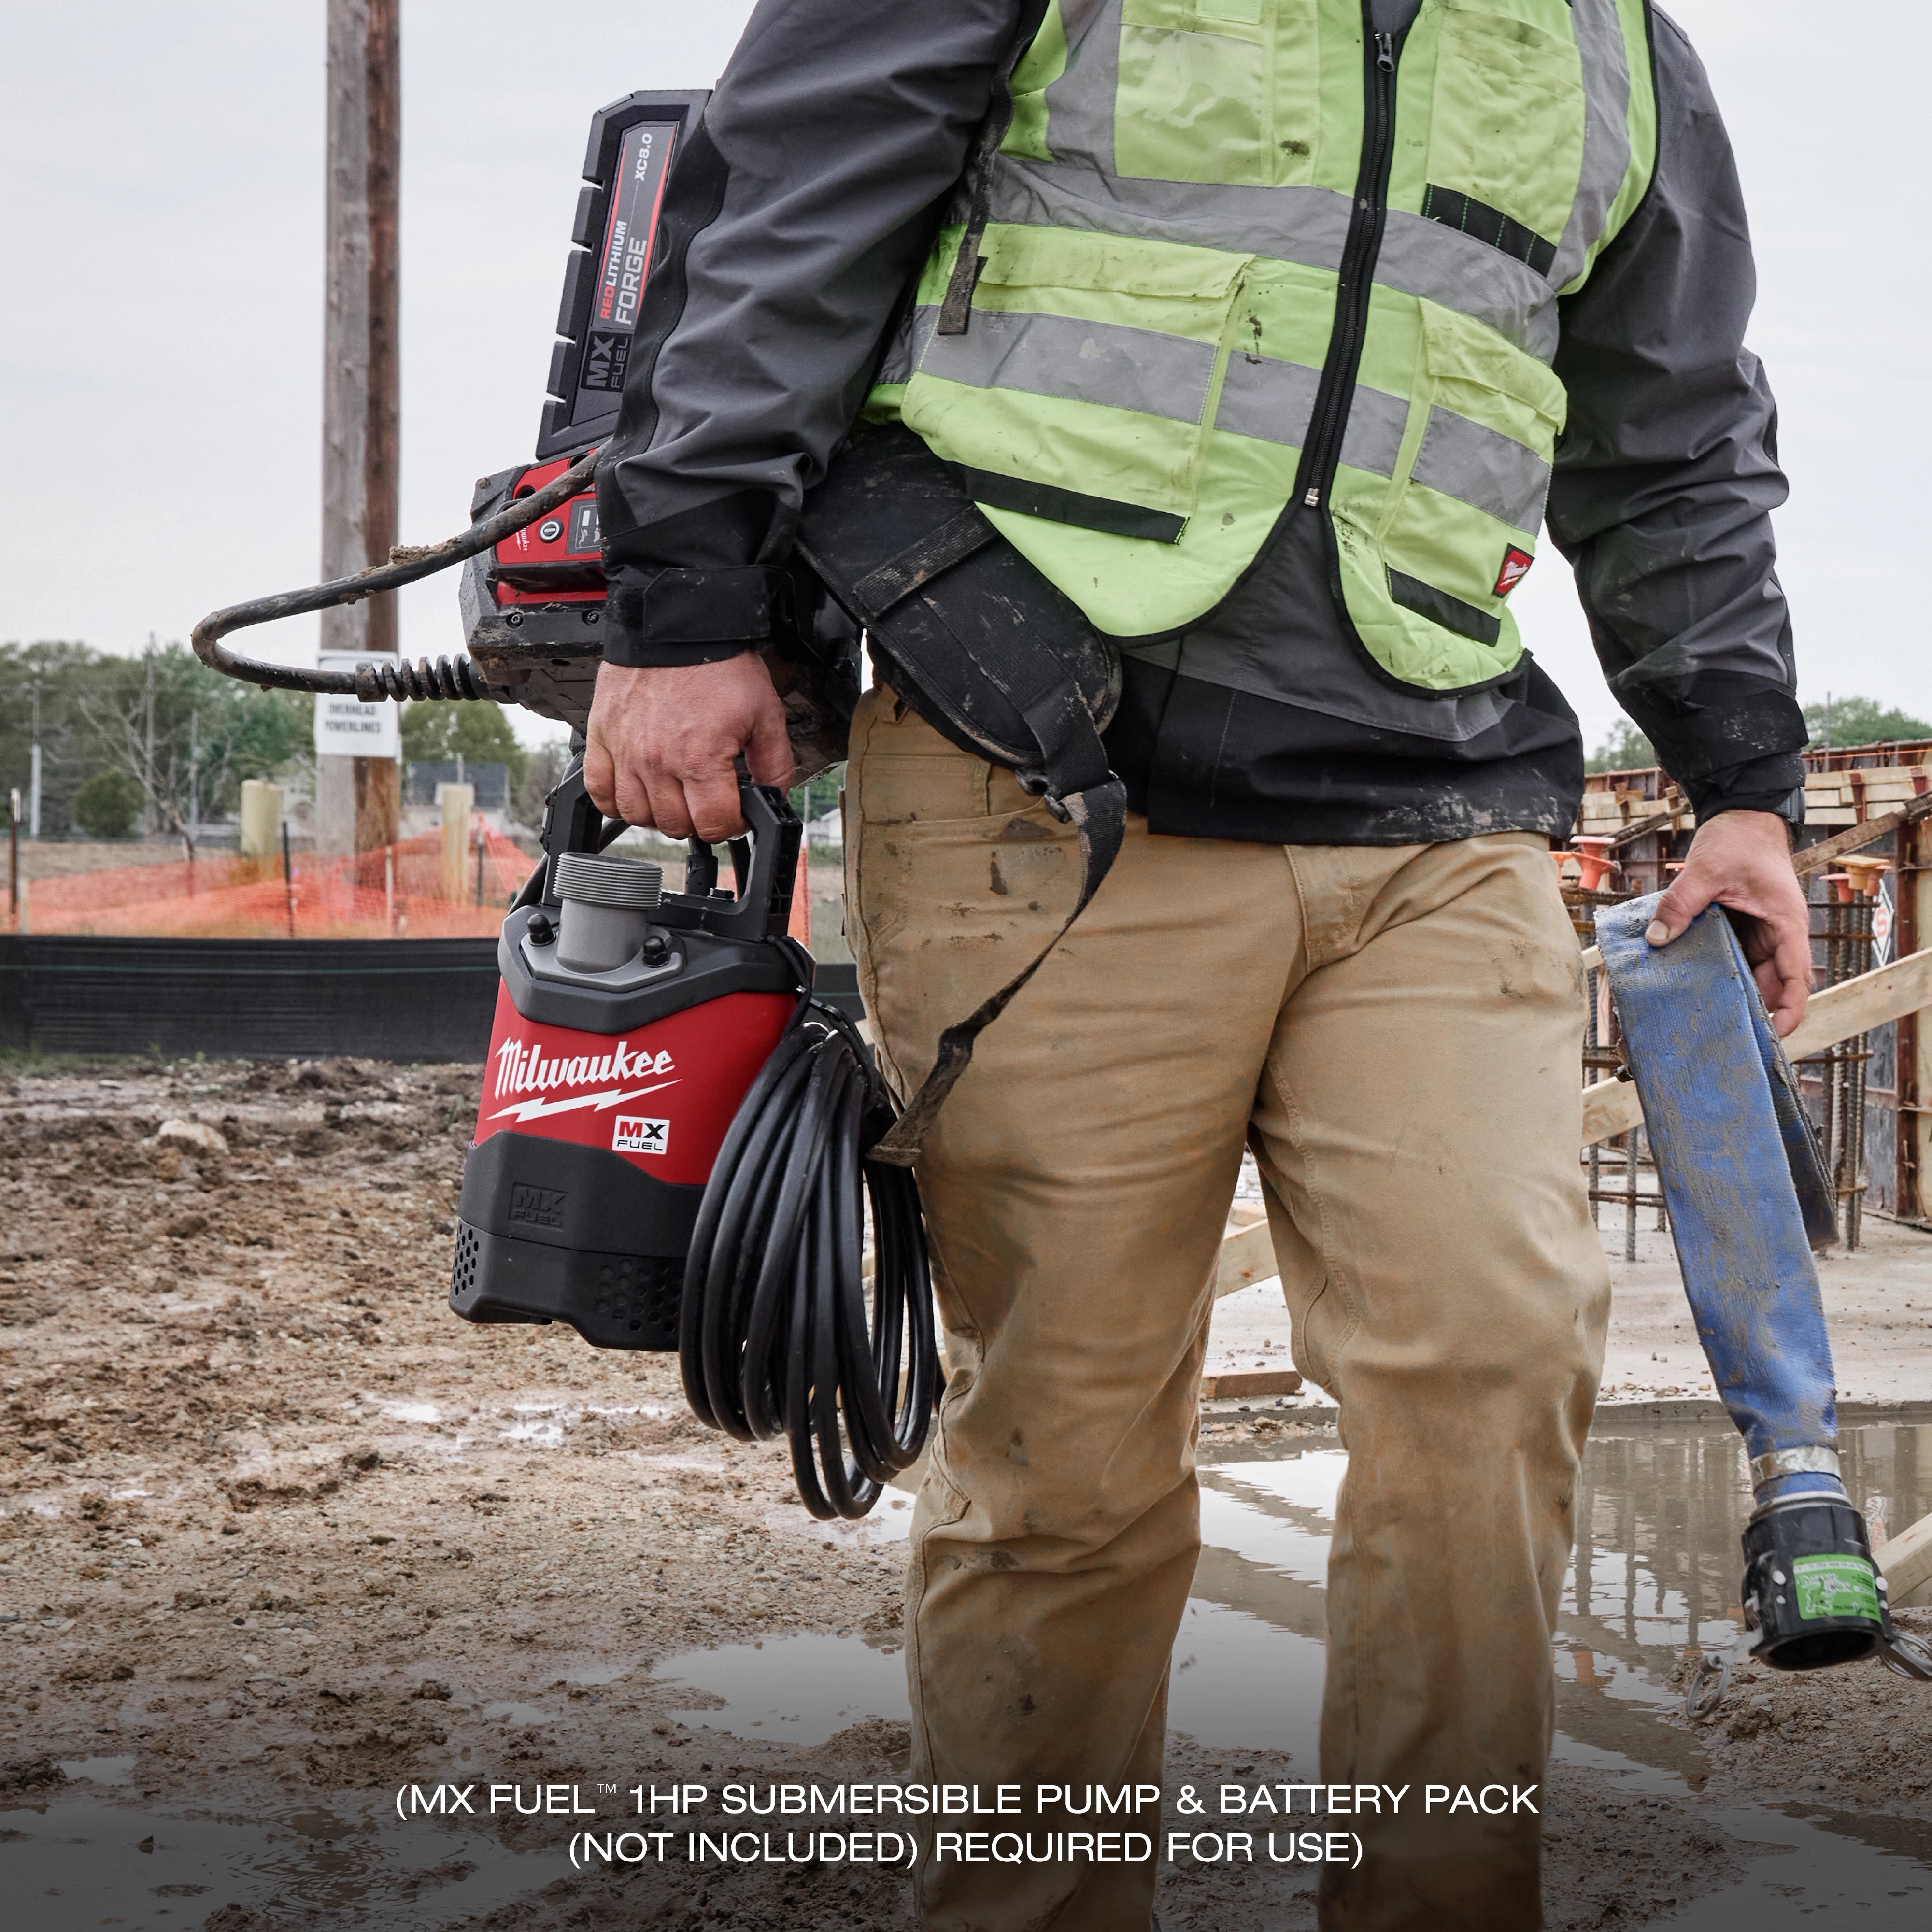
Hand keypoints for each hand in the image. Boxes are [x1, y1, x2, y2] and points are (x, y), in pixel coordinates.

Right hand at [583, 655, 793, 841]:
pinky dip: (616, 801)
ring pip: (637, 815)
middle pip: (676, 825)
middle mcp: (656, 760)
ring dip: (660, 815)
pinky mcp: (603, 737)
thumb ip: (774, 764)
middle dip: (698, 821)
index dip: (732, 825)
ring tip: (676, 797)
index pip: (714, 824)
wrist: (677, 625)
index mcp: (699, 758)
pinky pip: (599, 790)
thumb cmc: (718, 665)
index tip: (735, 814)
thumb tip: (774, 798)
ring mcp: (625, 751)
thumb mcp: (765, 714)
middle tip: (708, 802)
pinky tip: (636, 792)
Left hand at [1645, 809, 1811, 1035]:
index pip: (1797, 978)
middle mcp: (1778, 934)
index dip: (1789, 1010)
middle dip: (1753, 1010)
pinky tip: (1693, 988)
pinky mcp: (1742, 929)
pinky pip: (1734, 958)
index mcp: (1786, 924)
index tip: (1775, 1034)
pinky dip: (1718, 973)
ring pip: (1751, 974)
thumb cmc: (1738, 840)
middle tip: (1721, 1035)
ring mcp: (1760, 933)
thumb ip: (1680, 904)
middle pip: (1771, 984)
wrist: (1742, 817)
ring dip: (1732, 993)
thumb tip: (1656, 939)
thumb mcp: (1705, 870)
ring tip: (1704, 1020)